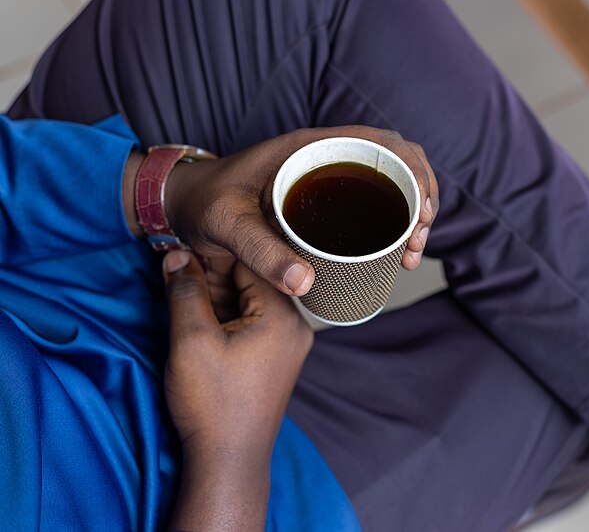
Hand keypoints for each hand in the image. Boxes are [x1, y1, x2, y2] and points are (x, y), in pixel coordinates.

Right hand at [162, 250, 311, 454]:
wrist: (228, 459)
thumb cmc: (212, 403)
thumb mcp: (191, 339)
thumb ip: (184, 290)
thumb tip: (177, 254)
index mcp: (283, 316)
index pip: (251, 262)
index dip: (214, 253)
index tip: (184, 245)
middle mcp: (295, 326)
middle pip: (252, 281)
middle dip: (214, 275)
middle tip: (177, 270)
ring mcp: (288, 344)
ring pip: (250, 302)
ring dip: (217, 297)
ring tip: (183, 293)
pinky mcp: (277, 358)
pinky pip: (253, 322)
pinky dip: (227, 317)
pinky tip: (199, 318)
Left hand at [163, 126, 439, 295]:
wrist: (183, 204)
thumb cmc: (202, 203)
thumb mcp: (227, 225)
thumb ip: (261, 251)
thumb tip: (306, 284)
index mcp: (309, 147)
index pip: (382, 142)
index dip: (413, 172)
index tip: (420, 214)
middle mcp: (323, 157)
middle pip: (396, 163)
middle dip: (421, 199)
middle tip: (416, 243)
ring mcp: (325, 177)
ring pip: (386, 184)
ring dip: (410, 214)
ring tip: (411, 252)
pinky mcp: (321, 200)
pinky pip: (368, 204)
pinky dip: (389, 224)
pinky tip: (392, 251)